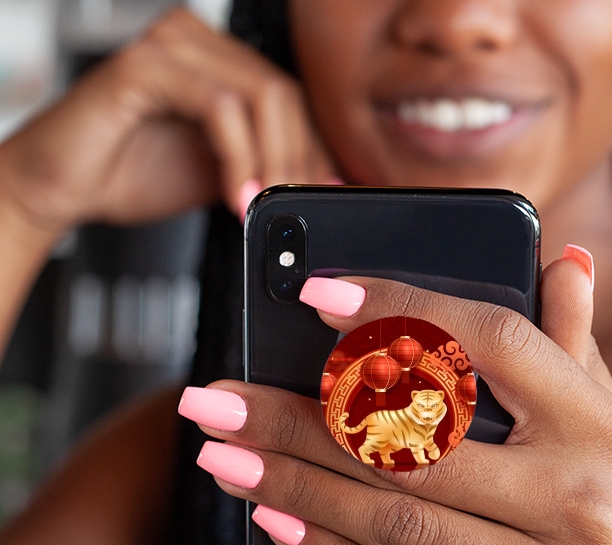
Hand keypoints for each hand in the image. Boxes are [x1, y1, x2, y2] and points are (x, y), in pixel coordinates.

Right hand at [0, 8, 335, 234]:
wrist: (64, 186)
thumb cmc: (131, 173)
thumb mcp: (220, 174)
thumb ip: (263, 167)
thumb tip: (315, 183)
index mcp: (218, 62)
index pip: (289, 99)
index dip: (313, 150)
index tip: (321, 195)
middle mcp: (197, 42)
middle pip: (283, 95)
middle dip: (298, 161)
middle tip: (293, 207)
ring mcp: (170, 46)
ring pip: (260, 96)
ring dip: (272, 161)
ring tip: (263, 206)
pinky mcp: (145, 65)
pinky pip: (219, 106)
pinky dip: (238, 157)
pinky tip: (236, 195)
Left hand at [184, 254, 611, 544]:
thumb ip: (572, 342)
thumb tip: (558, 258)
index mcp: (603, 425)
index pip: (490, 344)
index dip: (400, 314)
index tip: (315, 295)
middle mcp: (583, 500)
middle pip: (415, 445)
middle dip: (298, 418)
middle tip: (214, 397)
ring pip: (395, 522)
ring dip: (292, 483)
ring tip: (220, 454)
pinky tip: (274, 519)